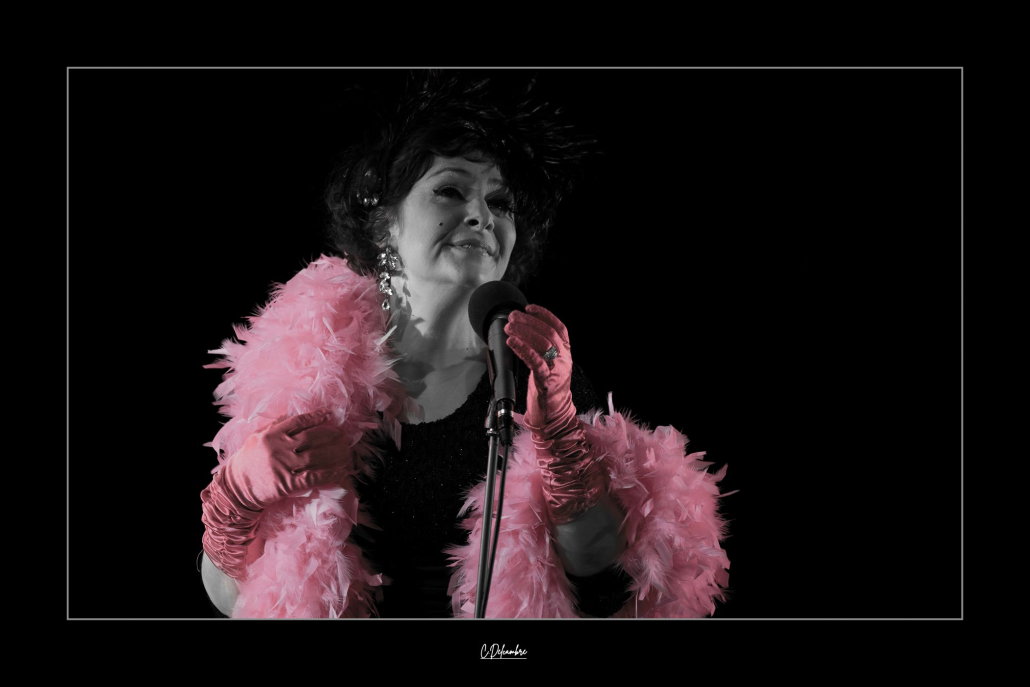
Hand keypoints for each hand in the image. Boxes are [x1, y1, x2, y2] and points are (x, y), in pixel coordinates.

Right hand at [201, 409, 350, 578]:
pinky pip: (314, 477)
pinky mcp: (288, 483)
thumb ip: (274, 425)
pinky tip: (341, 472)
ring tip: (347, 451)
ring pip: (316, 457)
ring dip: (335, 453)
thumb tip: (292, 414)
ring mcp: (284, 466)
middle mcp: (279, 448)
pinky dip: (330, 474)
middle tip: (344, 435)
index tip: (330, 415)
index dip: (317, 417)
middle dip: (331, 435)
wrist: (237, 488)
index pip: (299, 421)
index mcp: (272, 434)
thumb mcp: (256, 437)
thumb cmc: (248, 461)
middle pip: (312, 438)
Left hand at [504, 305, 605, 525]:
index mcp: (566, 355)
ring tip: (508, 327)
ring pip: (541, 343)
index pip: (559, 328)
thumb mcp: (547, 369)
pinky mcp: (547, 382)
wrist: (554, 422)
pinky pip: (534, 360)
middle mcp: (564, 360)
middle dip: (528, 321)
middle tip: (512, 317)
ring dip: (523, 332)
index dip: (545, 315)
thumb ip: (541, 352)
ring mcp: (557, 371)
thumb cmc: (547, 396)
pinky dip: (522, 348)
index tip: (529, 307)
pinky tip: (510, 342)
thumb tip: (524, 334)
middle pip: (548, 333)